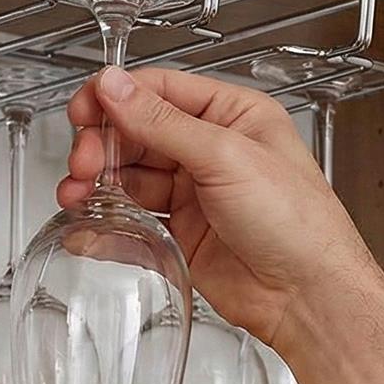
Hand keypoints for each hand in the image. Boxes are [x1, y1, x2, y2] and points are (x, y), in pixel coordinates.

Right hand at [57, 66, 381, 346]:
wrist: (307, 296)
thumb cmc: (297, 223)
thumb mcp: (225, 157)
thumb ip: (163, 122)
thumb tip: (117, 86)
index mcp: (234, 115)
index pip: (162, 91)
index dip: (118, 97)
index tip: (84, 110)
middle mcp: (213, 149)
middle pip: (139, 132)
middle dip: (104, 144)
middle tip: (83, 162)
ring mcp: (196, 192)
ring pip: (131, 176)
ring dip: (99, 182)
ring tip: (77, 195)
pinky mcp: (184, 232)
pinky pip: (135, 217)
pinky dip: (108, 221)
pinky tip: (87, 226)